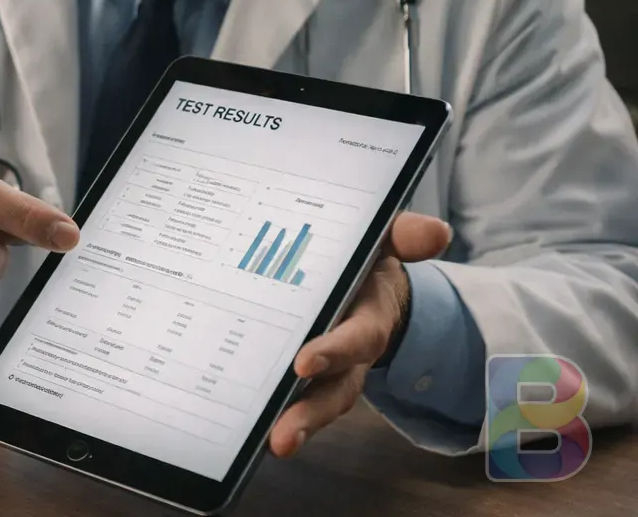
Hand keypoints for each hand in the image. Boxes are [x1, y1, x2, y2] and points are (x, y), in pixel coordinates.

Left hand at [269, 212, 451, 457]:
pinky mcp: (300, 378)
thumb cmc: (367, 264)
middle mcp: (348, 356)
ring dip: (293, 425)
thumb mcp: (385, 244)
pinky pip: (288, 400)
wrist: (366, 284)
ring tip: (269, 445)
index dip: (335, 352)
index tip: (305, 362)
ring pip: (314, 405)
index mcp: (367, 320)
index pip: (355, 339)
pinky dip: (271, 415)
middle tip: (282, 436)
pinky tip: (240, 429)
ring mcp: (326, 372)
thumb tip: (436, 230)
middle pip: (334, 392)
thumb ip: (403, 236)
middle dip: (310, 413)